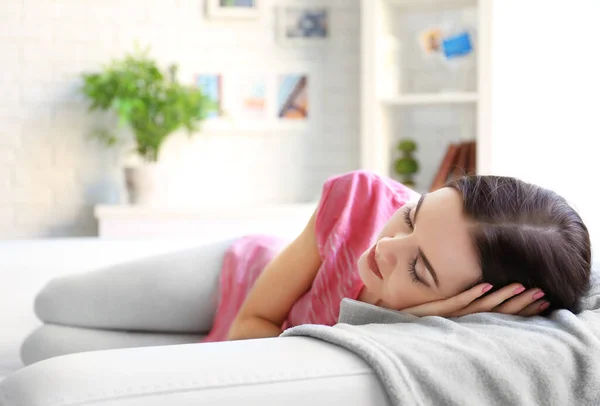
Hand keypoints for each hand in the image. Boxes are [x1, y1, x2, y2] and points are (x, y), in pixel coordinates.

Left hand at [401, 283, 549, 317]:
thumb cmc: (421, 310)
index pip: (502, 312)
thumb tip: (482, 282)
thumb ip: (463, 296)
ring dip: (503, 296)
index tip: (543, 300)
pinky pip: (458, 301)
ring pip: (483, 306)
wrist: (397, 318)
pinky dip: (472, 294)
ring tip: (522, 286)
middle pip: (499, 310)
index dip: (522, 307)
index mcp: (470, 316)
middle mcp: (466, 316)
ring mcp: (453, 312)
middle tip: (544, 294)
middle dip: (522, 302)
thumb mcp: (446, 304)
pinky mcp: (439, 309)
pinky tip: (485, 286)